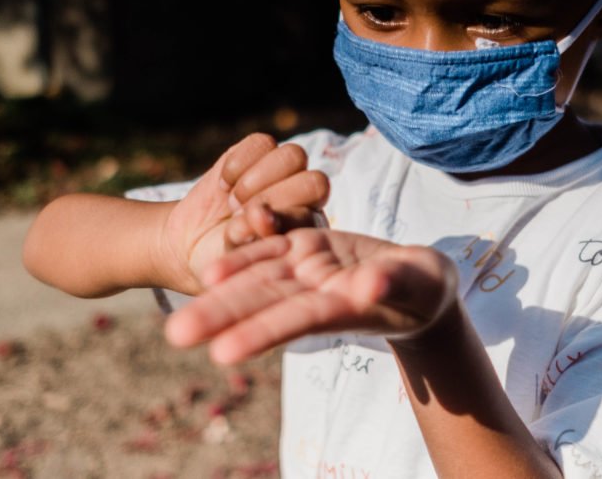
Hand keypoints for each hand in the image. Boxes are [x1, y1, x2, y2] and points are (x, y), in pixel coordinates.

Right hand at [156, 133, 329, 294]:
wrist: (196, 244)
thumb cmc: (225, 259)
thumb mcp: (239, 260)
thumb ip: (254, 242)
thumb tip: (260, 216)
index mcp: (310, 227)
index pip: (316, 211)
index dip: (286, 215)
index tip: (252, 228)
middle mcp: (305, 197)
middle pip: (314, 180)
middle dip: (274, 198)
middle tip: (241, 214)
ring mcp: (284, 172)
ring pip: (293, 155)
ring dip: (257, 180)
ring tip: (234, 202)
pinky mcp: (257, 153)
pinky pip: (261, 142)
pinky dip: (237, 164)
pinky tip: (224, 186)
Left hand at [163, 228, 457, 363]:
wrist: (419, 283)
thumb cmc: (426, 290)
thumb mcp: (419, 283)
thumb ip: (392, 283)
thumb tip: (367, 287)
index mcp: (341, 308)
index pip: (295, 319)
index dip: (260, 332)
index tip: (221, 352)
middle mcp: (315, 294)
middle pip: (261, 304)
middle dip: (219, 317)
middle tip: (174, 335)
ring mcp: (308, 272)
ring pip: (258, 281)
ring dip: (219, 295)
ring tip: (176, 320)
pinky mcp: (308, 248)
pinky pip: (271, 251)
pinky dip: (243, 258)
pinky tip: (211, 270)